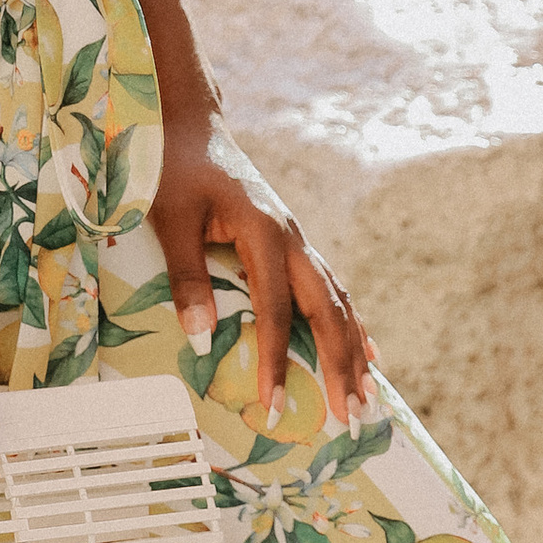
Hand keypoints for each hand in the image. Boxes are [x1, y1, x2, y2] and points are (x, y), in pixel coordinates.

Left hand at [156, 113, 376, 430]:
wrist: (190, 127)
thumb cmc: (173, 171)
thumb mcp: (171, 220)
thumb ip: (187, 277)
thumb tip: (201, 340)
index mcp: (263, 231)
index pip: (275, 309)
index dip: (275, 360)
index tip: (275, 405)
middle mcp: (291, 237)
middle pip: (327, 309)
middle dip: (341, 365)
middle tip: (351, 415)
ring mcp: (296, 239)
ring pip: (337, 300)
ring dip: (354, 349)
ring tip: (371, 395)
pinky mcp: (292, 242)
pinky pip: (330, 288)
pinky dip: (351, 322)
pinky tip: (367, 350)